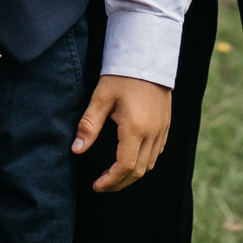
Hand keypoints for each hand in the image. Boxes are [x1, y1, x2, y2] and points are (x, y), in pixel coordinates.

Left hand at [73, 74, 170, 191]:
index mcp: (135, 128)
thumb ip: (89, 125)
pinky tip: (130, 160)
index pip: (125, 166)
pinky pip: (156, 152)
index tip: (97, 186)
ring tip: (114, 176)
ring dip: (132, 174)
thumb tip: (76, 149)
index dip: (110, 180)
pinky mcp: (166, 125)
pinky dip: (143, 162)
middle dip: (120, 183)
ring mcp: (162, 130)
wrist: (148, 56)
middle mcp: (152, 133)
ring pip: (149, 164)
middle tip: (103, 185)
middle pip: (138, 171)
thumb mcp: (101, 97)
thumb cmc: (122, 75)